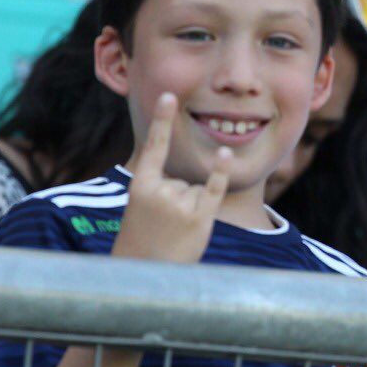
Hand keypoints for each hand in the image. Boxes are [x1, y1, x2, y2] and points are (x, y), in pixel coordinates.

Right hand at [112, 93, 231, 263]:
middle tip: (163, 224)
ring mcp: (180, 204)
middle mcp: (160, 191)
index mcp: (140, 186)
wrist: (145, 271)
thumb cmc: (145, 237)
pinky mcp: (201, 217)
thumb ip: (160, 184)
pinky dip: (221, 172)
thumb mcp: (142, 206)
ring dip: (190, 208)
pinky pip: (215, 187)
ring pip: (196, 189)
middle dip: (179, 199)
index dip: (161, 120)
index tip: (168, 95)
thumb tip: (186, 165)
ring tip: (174, 229)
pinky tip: (226, 155)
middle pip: (183, 177)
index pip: (154, 147)